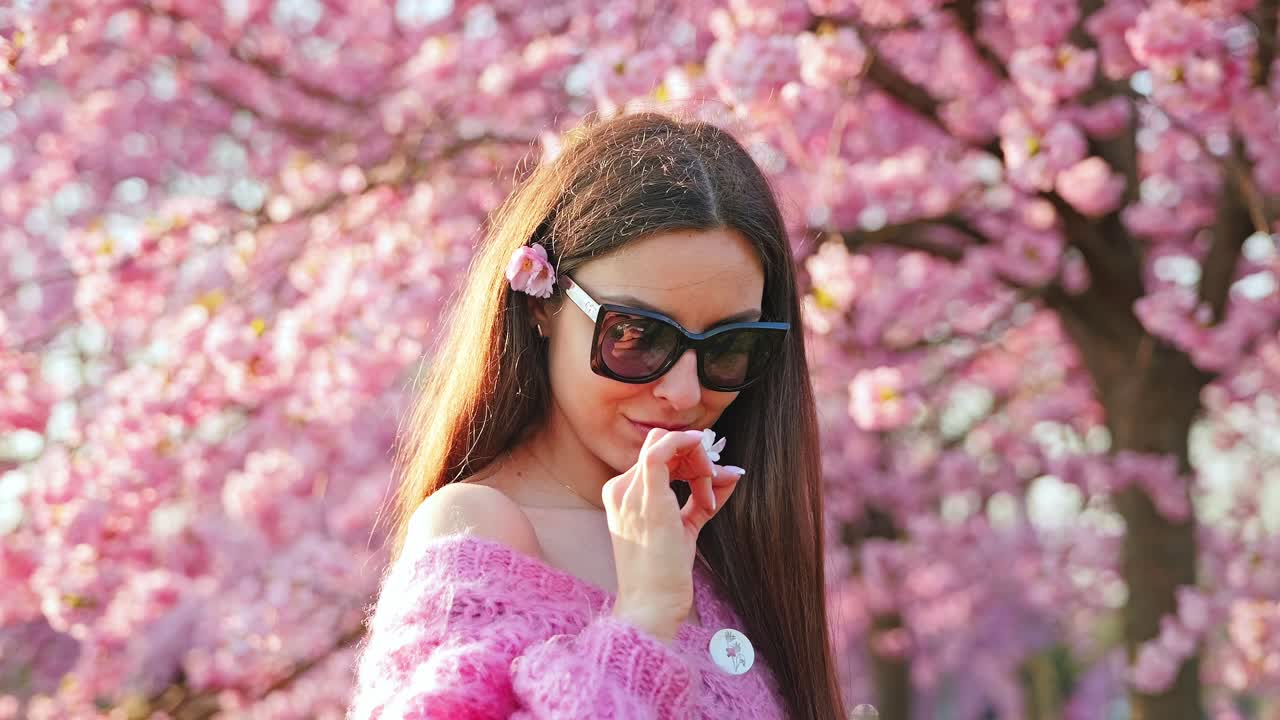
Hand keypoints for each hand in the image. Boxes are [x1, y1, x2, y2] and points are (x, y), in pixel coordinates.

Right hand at [603, 428, 744, 642]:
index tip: (708, 484)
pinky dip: (687, 446)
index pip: (656, 455)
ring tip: (709, 499)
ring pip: (666, 445)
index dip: (687, 461)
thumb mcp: (686, 526)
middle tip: (713, 485)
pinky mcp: (647, 497)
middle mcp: (620, 489)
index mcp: (622, 495)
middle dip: (694, 457)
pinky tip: (706, 460)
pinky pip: (662, 450)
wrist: (651, 603)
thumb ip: (703, 497)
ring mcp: (630, 492)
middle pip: (660, 444)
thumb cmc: (665, 572)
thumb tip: (732, 473)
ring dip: (697, 462)